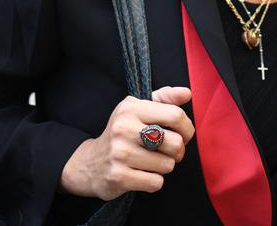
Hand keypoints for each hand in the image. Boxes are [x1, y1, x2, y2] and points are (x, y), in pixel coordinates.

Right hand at [59, 86, 193, 199]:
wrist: (89, 163)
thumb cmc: (123, 133)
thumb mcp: (138, 109)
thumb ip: (164, 98)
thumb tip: (187, 93)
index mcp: (131, 108)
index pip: (175, 115)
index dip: (187, 128)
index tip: (183, 134)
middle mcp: (124, 128)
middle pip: (176, 143)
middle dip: (178, 151)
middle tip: (168, 151)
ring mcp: (120, 153)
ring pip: (167, 165)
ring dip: (164, 166)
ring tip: (151, 162)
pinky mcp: (119, 176)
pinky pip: (156, 182)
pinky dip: (154, 181)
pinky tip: (142, 174)